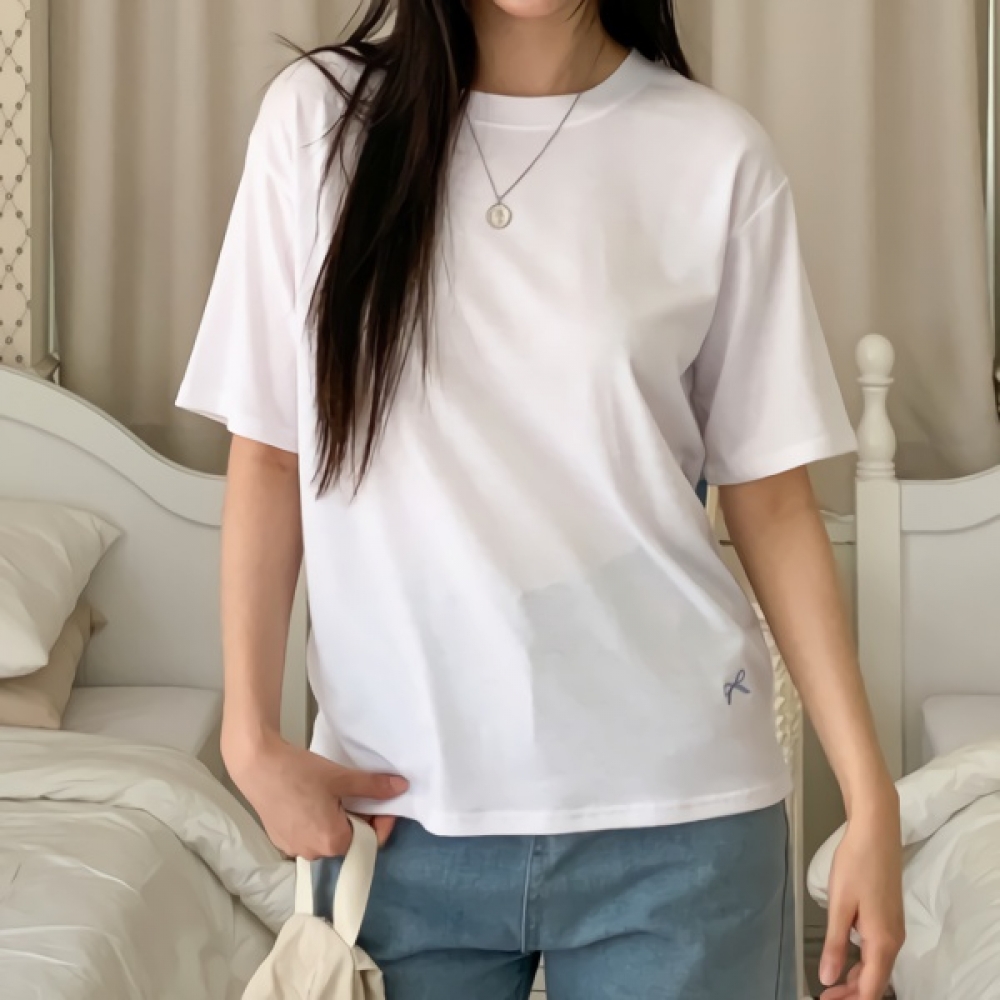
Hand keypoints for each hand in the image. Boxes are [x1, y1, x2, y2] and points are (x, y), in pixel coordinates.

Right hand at [225, 730, 408, 858]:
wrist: (257, 765)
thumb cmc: (300, 772)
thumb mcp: (341, 777)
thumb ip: (373, 786)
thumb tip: (402, 787)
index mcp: (332, 842)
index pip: (369, 840)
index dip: (381, 820)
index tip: (382, 800)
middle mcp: (313, 853)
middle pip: (348, 840)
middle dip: (358, 818)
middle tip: (356, 792)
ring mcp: (294, 849)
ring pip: (327, 837)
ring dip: (336, 819)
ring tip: (334, 794)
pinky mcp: (280, 840)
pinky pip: (308, 836)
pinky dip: (316, 821)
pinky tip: (313, 800)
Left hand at [820, 790, 904, 999]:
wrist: (876, 832)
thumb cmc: (856, 864)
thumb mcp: (840, 905)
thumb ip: (835, 944)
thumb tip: (828, 978)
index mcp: (882, 941)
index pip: (871, 987)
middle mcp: (893, 940)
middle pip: (875, 980)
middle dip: (852, 993)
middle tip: (825, 998)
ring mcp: (893, 928)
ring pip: (876, 965)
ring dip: (856, 979)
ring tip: (831, 985)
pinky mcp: (888, 916)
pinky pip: (877, 950)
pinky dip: (861, 962)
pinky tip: (845, 959)